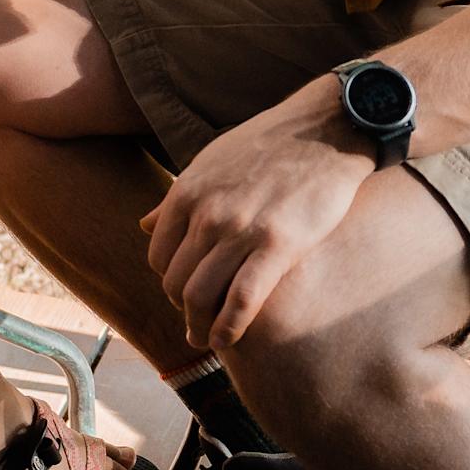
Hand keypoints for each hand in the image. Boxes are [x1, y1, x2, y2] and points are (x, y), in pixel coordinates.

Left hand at [142, 86, 372, 351]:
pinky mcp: (278, 245)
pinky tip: (228, 340)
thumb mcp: (212, 162)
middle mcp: (207, 213)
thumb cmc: (271, 145)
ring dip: (200, 327)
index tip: (184, 294)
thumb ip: (177, 198)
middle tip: (196, 324)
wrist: (326, 129)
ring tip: (208, 339)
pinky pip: (242, 300)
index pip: (159, 256)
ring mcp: (240, 230)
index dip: (170, 281)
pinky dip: (229, 328)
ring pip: (201, 297)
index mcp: (187, 192)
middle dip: (183, 310)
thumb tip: (144, 224)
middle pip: (176, 282)